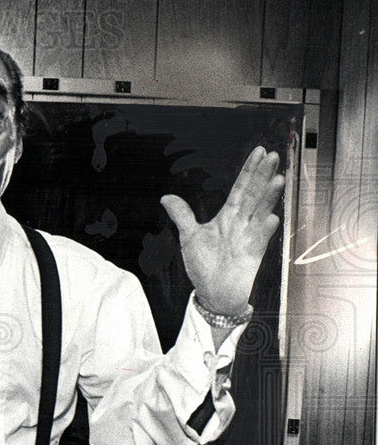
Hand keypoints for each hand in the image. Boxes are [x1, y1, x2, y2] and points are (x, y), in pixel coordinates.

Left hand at [161, 146, 283, 315]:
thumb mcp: (189, 237)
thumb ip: (182, 215)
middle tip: (273, 156)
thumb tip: (166, 197)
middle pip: (254, 195)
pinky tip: (271, 218)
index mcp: (227, 217)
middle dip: (263, 176)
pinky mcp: (252, 255)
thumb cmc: (204, 265)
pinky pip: (260, 240)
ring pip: (261, 213)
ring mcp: (249, 237)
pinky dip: (264, 229)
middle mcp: (241, 224)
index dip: (249, 170)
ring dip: (269, 197)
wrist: (212, 293)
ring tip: (278, 180)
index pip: (240, 188)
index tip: (259, 151)